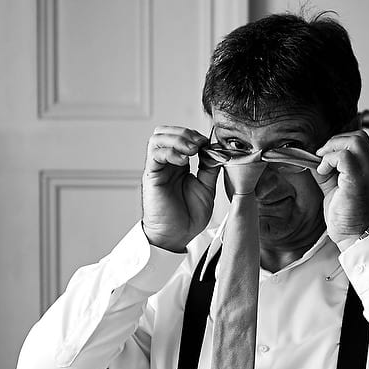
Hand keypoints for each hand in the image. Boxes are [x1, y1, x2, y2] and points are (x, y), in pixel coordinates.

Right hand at [141, 125, 219, 251]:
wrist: (177, 236)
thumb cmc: (189, 215)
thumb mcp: (207, 187)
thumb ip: (210, 168)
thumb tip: (217, 150)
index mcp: (179, 164)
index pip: (182, 137)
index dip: (196, 136)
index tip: (210, 145)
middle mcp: (166, 163)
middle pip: (166, 132)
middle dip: (185, 132)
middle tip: (200, 144)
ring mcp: (158, 168)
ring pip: (158, 138)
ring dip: (177, 139)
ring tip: (192, 150)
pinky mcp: (151, 175)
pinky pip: (154, 154)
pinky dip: (170, 152)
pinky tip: (183, 161)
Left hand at [312, 130, 368, 237]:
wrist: (355, 237)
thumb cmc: (348, 219)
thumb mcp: (335, 190)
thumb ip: (328, 173)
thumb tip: (314, 161)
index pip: (362, 143)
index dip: (341, 143)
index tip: (326, 156)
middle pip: (360, 137)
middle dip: (336, 141)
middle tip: (323, 156)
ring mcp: (368, 173)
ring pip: (354, 141)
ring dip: (333, 148)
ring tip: (323, 164)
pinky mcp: (357, 180)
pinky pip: (344, 156)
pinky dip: (330, 159)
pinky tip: (324, 172)